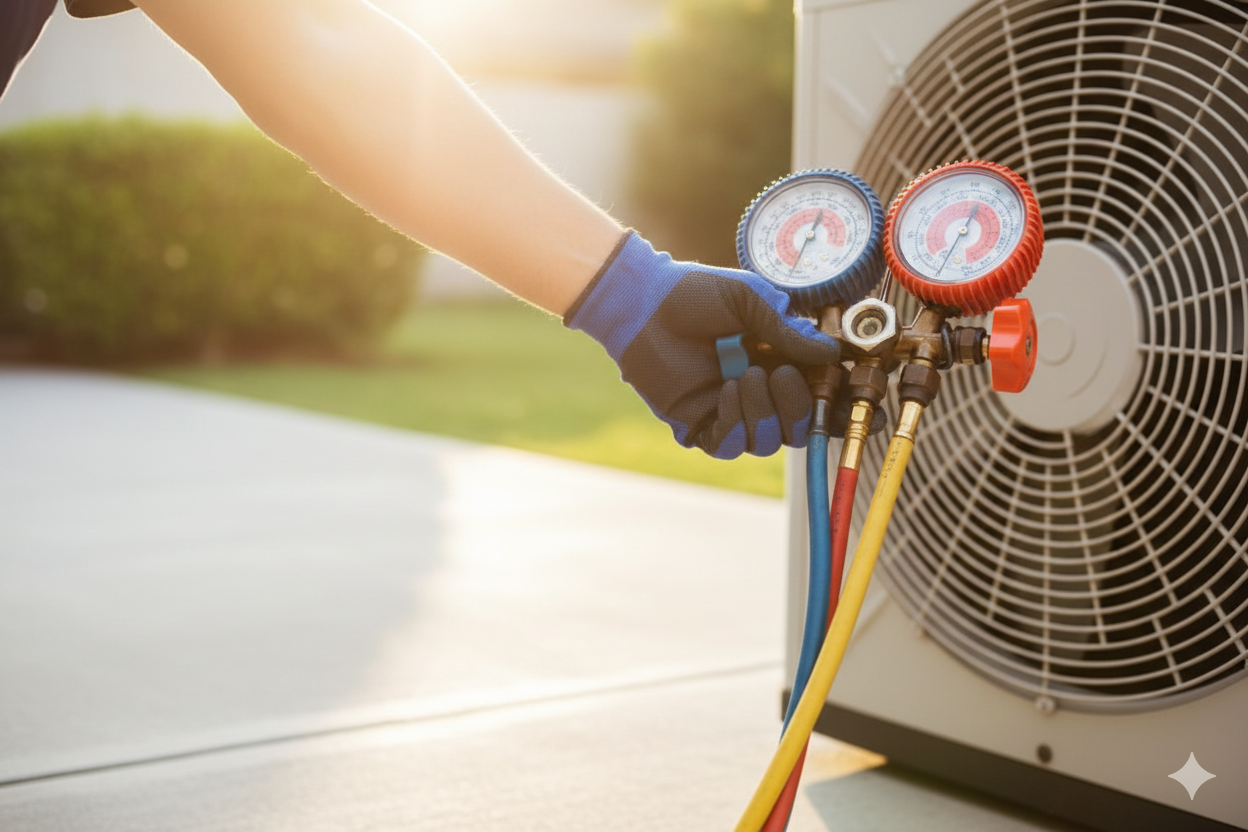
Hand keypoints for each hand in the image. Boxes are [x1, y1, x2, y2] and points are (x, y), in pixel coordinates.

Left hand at [565, 232, 841, 458]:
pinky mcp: (698, 425)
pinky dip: (735, 424)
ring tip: (746, 375)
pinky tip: (727, 391)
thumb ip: (789, 330)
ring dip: (764, 413)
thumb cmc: (696, 294)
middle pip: (799, 430)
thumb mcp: (752, 302)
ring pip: (767, 442)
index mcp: (779, 363)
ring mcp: (729, 412)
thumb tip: (831, 355)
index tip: (864, 411)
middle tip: (782, 375)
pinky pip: (729, 446)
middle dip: (798, 410)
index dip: (841, 409)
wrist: (645, 301)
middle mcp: (759, 393)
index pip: (820, 399)